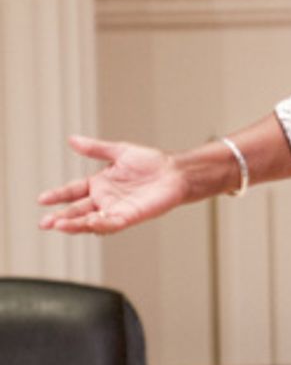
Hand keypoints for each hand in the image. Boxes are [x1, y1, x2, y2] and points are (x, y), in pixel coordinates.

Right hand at [37, 136, 189, 234]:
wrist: (175, 171)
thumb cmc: (152, 162)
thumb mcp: (120, 152)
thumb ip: (95, 149)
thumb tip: (72, 139)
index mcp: (98, 184)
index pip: (72, 191)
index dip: (57, 196)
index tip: (42, 199)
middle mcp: (104, 199)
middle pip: (77, 211)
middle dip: (60, 217)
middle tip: (45, 222)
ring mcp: (115, 209)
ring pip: (90, 220)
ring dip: (75, 224)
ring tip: (59, 226)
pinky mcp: (129, 216)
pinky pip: (111, 223)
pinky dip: (99, 223)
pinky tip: (89, 223)